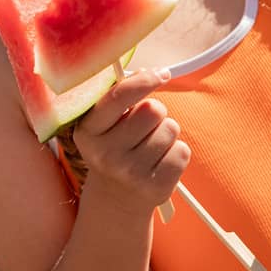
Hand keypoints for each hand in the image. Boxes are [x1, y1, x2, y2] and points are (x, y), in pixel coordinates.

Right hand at [73, 68, 188, 210]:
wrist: (116, 198)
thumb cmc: (115, 147)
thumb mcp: (105, 124)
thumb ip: (121, 96)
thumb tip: (151, 72)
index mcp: (88, 131)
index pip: (119, 96)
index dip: (144, 80)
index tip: (161, 74)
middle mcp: (105, 154)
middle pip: (152, 110)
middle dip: (155, 112)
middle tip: (145, 127)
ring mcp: (130, 173)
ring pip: (170, 129)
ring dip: (166, 133)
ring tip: (150, 147)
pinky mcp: (155, 187)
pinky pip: (182, 151)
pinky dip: (176, 152)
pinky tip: (159, 162)